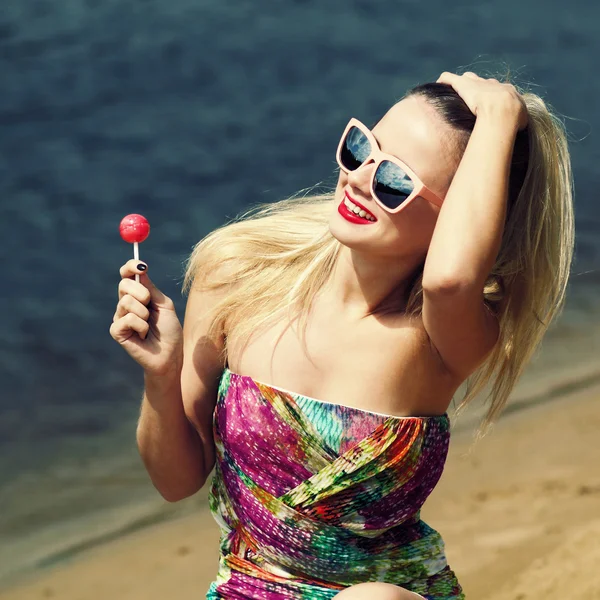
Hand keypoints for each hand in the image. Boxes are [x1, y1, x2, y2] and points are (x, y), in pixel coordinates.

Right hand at [110, 259, 183, 376]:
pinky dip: (141, 326)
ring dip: (144, 314)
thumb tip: (141, 270)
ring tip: (149, 326)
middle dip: (143, 293)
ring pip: (126, 301)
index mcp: (137, 295)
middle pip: (124, 284)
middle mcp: (125, 304)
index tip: (142, 266)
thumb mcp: (164, 305)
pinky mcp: (116, 331)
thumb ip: (152, 289)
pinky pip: (127, 318)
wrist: (170, 355)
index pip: (127, 275)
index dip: (131, 267)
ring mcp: (119, 317)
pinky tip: (143, 335)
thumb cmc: (169, 331)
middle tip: (150, 306)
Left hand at [436, 71, 527, 130]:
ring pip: (469, 78)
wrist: (503, 112)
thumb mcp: (521, 122)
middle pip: (484, 83)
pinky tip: (439, 85)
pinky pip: (449, 78)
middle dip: (479, 90)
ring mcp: (477, 83)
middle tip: (472, 102)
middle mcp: (492, 84)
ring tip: (455, 93)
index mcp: (507, 91)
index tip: (488, 109)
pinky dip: (444, 80)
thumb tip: (517, 132)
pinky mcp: (462, 84)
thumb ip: (518, 123)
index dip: (493, 99)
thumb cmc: (513, 121)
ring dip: (463, 84)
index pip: (499, 91)